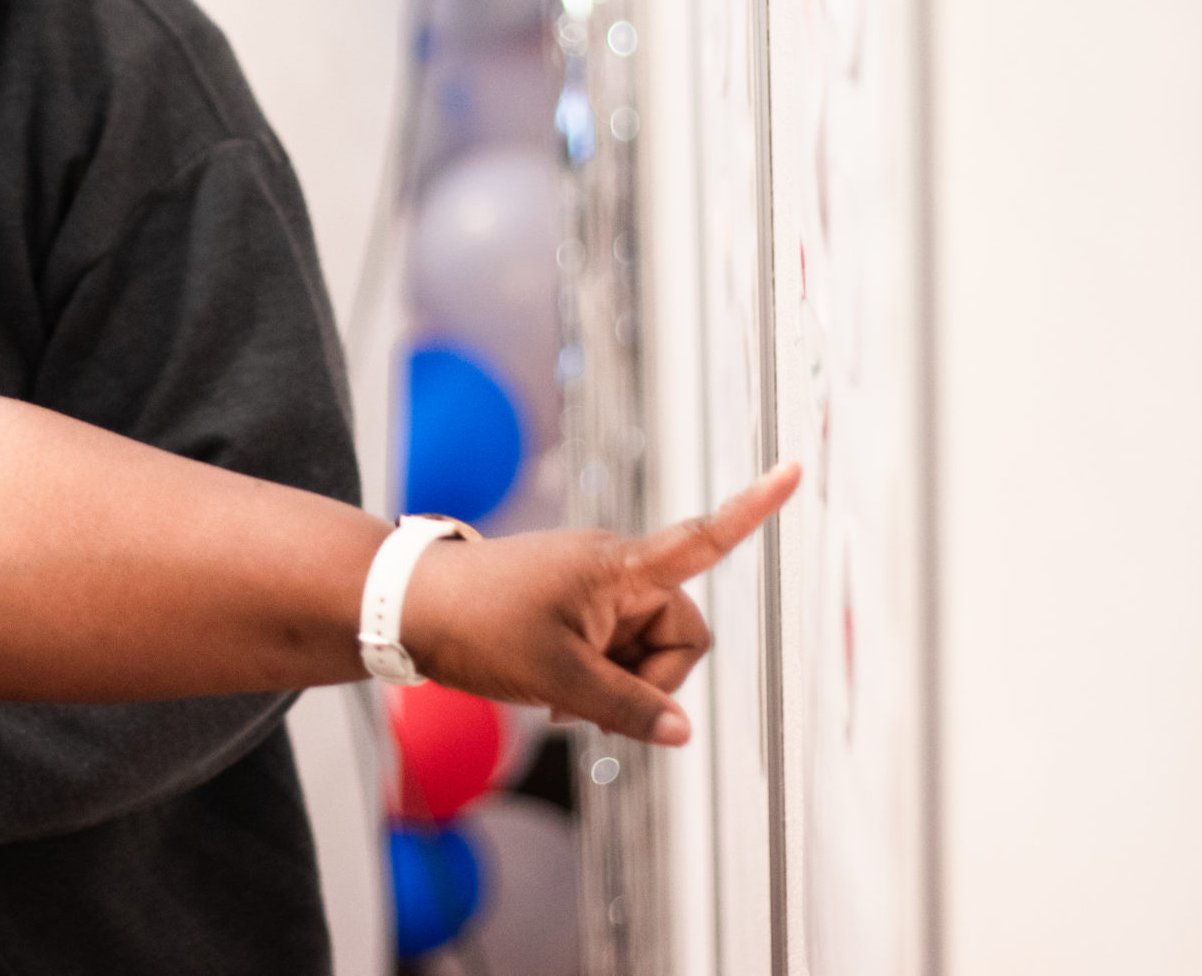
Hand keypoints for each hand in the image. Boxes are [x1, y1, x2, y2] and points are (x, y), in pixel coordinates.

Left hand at [399, 463, 800, 745]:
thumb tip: (681, 733)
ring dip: (617, 684)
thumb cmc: (479, 627)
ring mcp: (592, 587)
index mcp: (620, 568)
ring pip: (644, 651)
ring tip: (558, 698)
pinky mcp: (572, 605)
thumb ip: (628, 708)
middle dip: (651, 679)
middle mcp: (615, 569)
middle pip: (679, 635)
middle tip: (585, 705)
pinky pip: (612, 650)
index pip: (702, 538)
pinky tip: (554, 696)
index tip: (794, 467)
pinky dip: (595, 679)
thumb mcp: (557, 678)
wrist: (407, 608)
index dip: (753, 510)